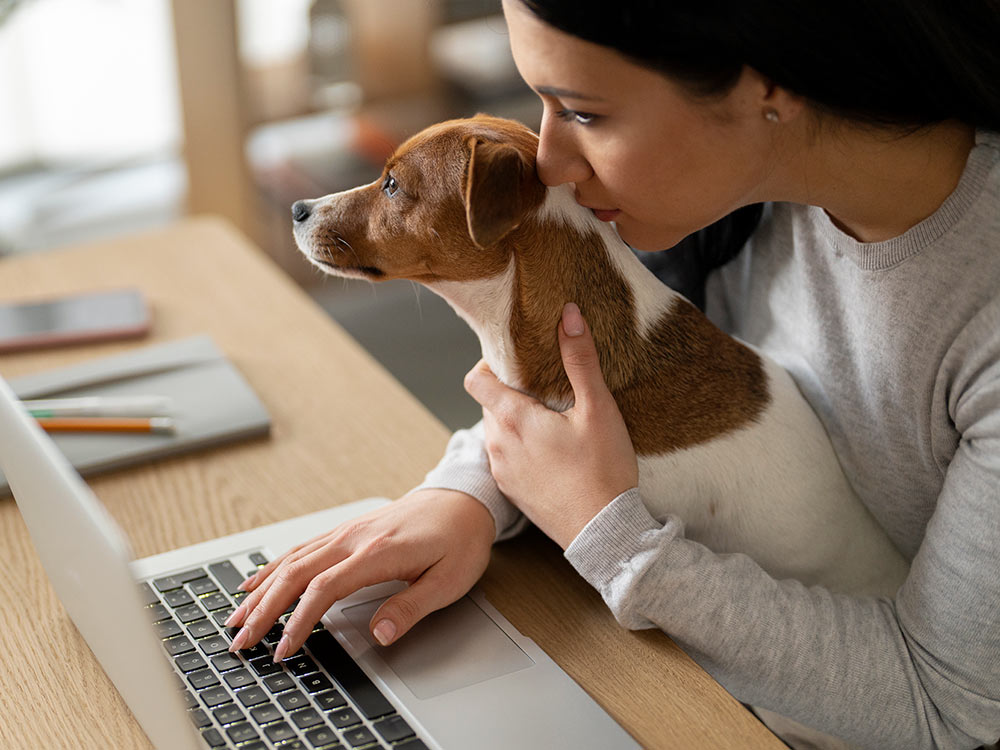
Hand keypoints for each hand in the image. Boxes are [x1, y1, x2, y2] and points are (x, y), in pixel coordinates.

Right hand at [224, 488, 494, 657]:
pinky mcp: (346, 531)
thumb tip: (379, 634)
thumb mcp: (449, 580)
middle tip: (240, 640)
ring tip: (237, 617)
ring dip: (262, 590)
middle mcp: (354, 538)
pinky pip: (301, 549)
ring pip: (293, 560)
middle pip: (296, 574)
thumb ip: (411, 607)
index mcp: (378, 552)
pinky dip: (274, 567)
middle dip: (264, 609)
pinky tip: (257, 581)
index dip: (298, 621)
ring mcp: (347, 531)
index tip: (283, 648)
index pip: (324, 589)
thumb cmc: (459, 539)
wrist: (462, 500)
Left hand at [464, 303, 637, 547]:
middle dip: (511, 391)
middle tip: (546, 389)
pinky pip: (505, 457)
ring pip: (496, 431)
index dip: (492, 364)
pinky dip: (521, 448)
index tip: (521, 361)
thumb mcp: (598, 408)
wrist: (603, 533)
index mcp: (512, 418)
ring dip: (516, 421)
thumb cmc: (603, 470)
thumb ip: (580, 359)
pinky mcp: (511, 491)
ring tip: (552, 420)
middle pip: (488, 403)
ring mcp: (501, 470)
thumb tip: (568, 314)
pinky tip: (553, 452)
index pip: (475, 379)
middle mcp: (497, 444)